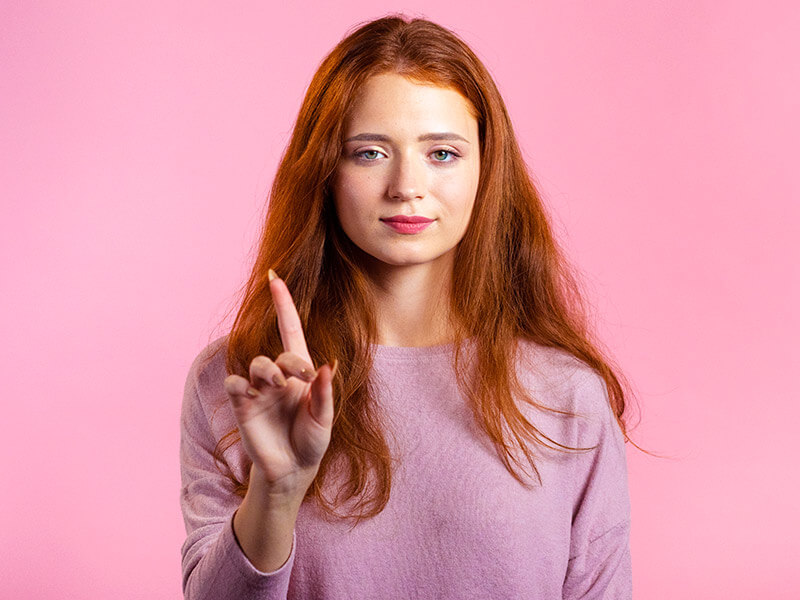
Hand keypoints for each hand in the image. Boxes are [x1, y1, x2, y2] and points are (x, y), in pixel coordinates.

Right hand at [223, 270, 335, 498]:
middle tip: (302, 377)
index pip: (290, 331)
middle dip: (290, 362)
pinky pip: (235, 385)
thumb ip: (324, 393)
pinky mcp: (243, 406)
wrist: (292, 471)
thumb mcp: (324, 419)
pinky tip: (251, 393)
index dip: (283, 305)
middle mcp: (278, 378)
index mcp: (301, 374)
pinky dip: (241, 384)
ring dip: (268, 370)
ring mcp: (259, 391)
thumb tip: (327, 366)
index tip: (275, 278)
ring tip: (278, 385)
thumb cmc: (311, 442)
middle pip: (278, 354)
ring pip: (257, 365)